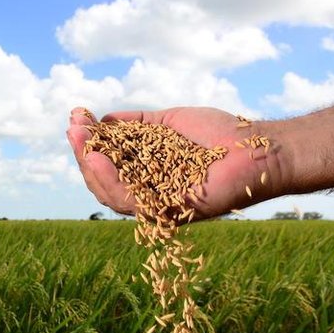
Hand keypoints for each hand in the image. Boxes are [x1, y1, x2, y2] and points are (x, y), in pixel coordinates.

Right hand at [66, 107, 284, 219]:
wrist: (260, 147)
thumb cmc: (221, 135)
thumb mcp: (168, 122)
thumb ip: (137, 125)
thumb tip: (103, 121)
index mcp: (148, 178)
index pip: (110, 168)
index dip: (90, 146)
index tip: (77, 120)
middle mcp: (151, 196)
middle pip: (105, 184)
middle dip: (85, 155)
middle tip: (73, 128)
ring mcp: (161, 207)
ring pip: (113, 195)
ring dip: (91, 168)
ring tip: (79, 140)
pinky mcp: (173, 213)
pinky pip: (135, 203)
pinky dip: (113, 182)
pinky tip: (100, 160)